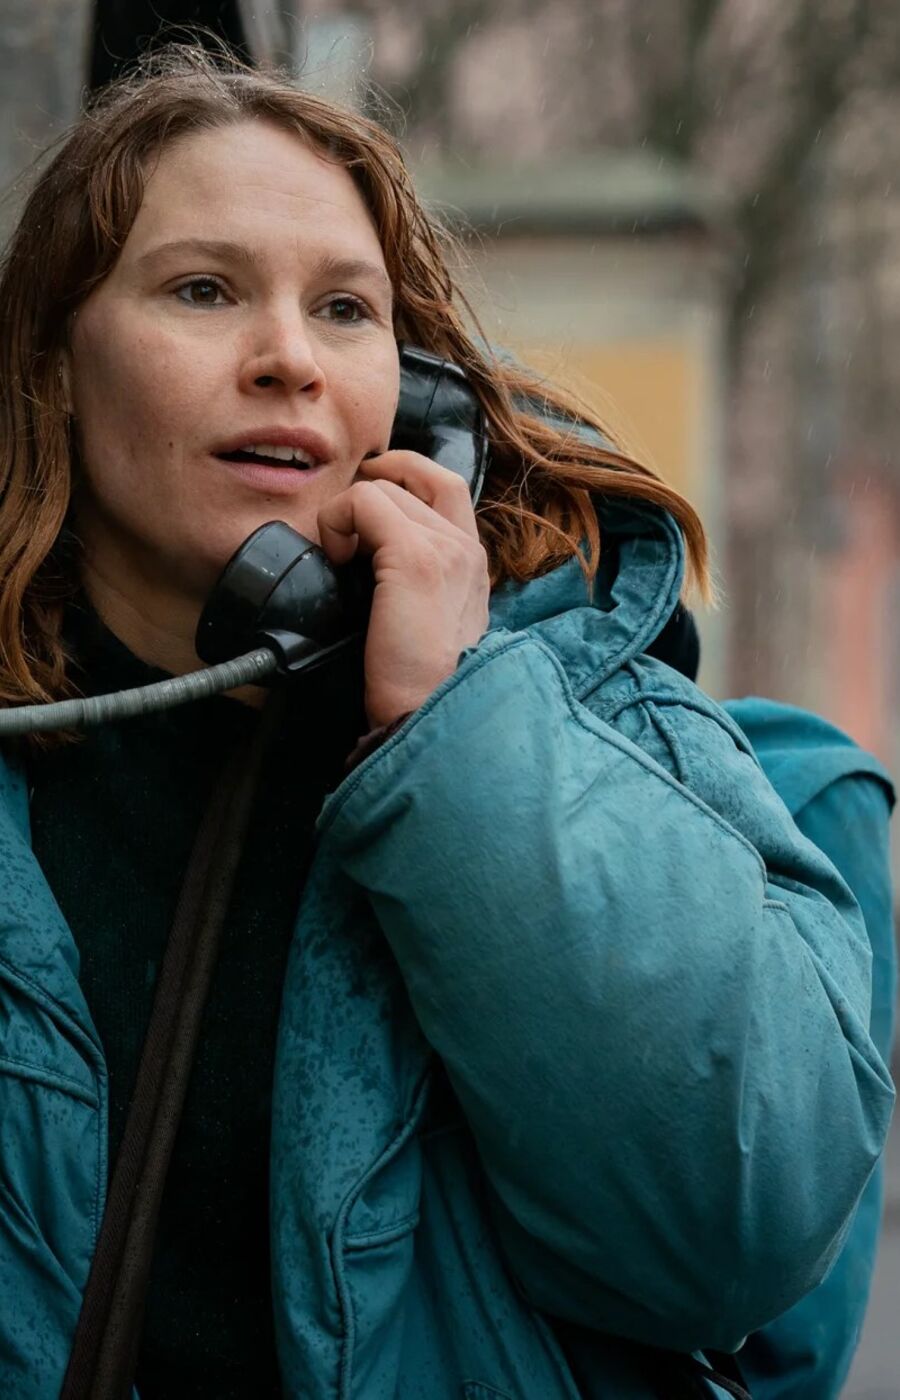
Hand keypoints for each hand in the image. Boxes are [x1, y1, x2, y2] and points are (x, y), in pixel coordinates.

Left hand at [317, 452, 490, 728]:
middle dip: (375, 484)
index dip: (405, 478)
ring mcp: (446, 549)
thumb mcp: (425, 627)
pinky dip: (338, 520)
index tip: (366, 508)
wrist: (430, 715)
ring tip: (338, 557)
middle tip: (344, 520)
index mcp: (474, 565)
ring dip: (349, 512)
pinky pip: (365, 502)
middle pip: (420, 477)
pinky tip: (335, 559)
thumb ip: (413, 588)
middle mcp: (468, 549)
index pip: (446, 488)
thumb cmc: (417, 685)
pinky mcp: (416, 558)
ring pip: (386, 488)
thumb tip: (361, 564)